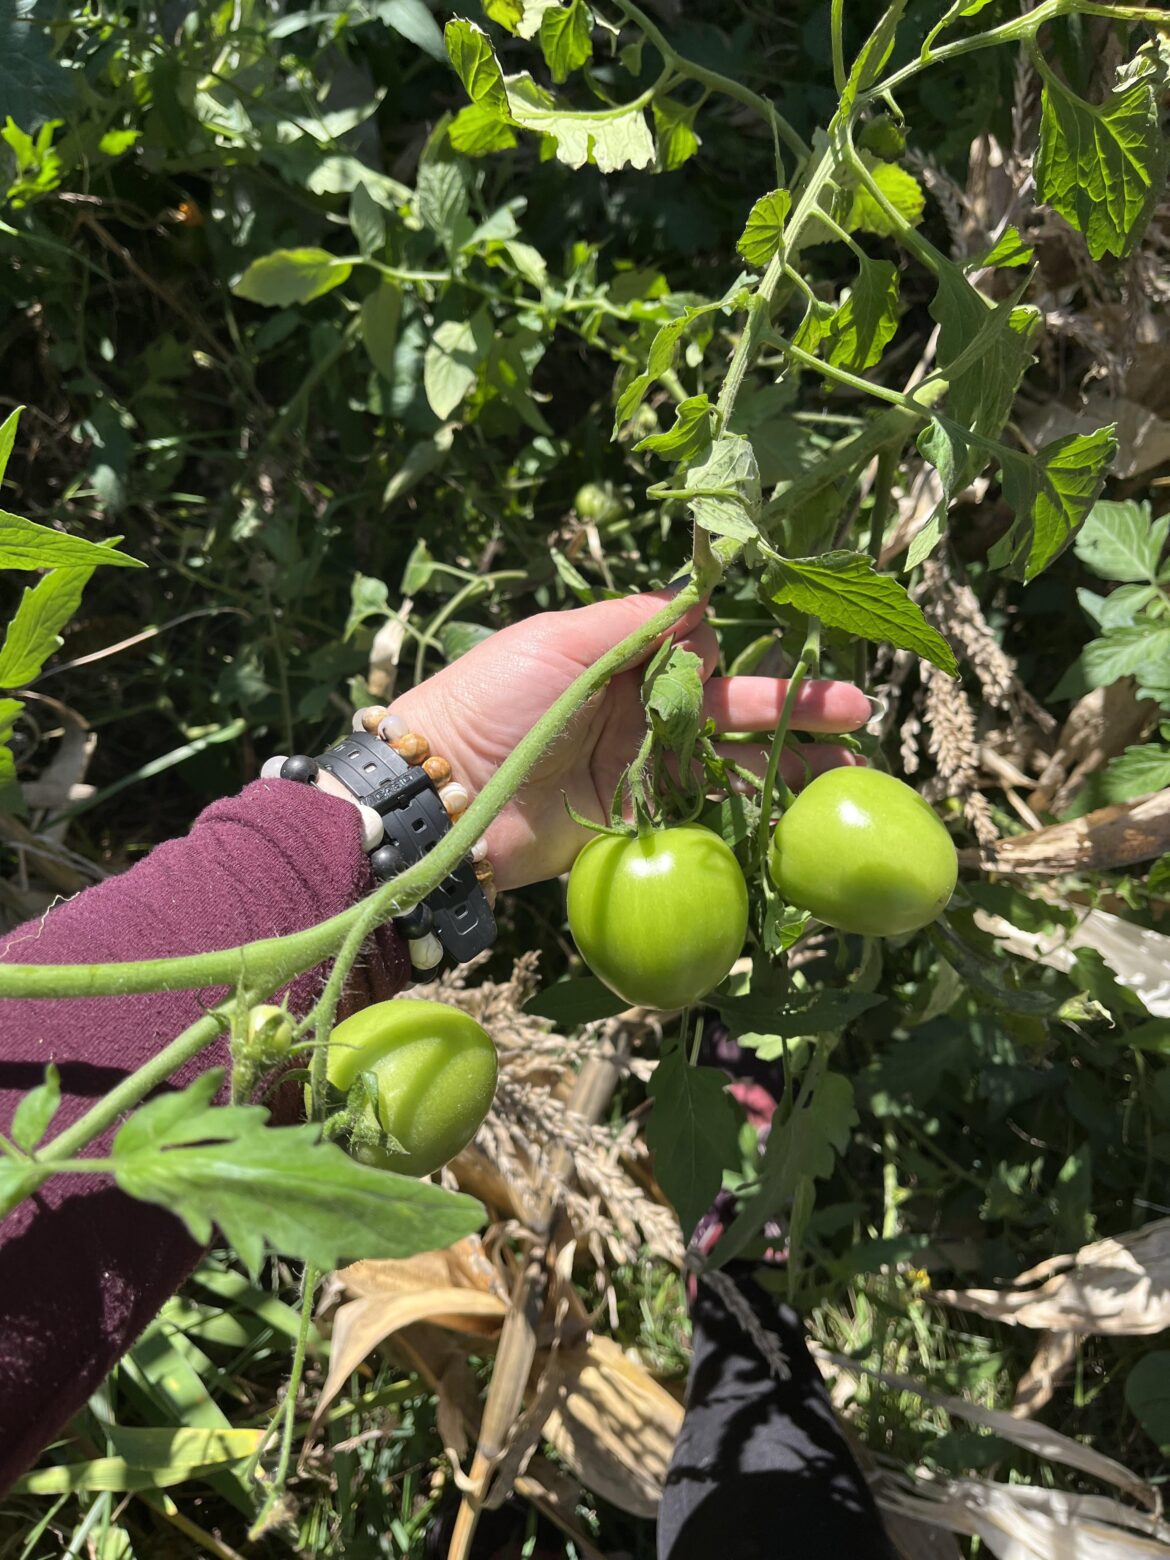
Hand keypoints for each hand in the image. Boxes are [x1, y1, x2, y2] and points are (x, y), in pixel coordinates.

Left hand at [392, 591, 870, 889]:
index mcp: (619, 661)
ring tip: (848, 770)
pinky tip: (796, 816)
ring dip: (787, 765)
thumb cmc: (490, 701)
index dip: (739, 656)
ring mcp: (638, 771)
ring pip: (727, 764)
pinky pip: (700, 815)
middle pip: (729, 710)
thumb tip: (702, 608)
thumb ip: (631, 623)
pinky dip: (748, 815)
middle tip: (856, 713)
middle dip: (792, 710)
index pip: (699, 651)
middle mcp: (637, 713)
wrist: (442, 797)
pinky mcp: (634, 822)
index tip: (781, 656)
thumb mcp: (557, 643)